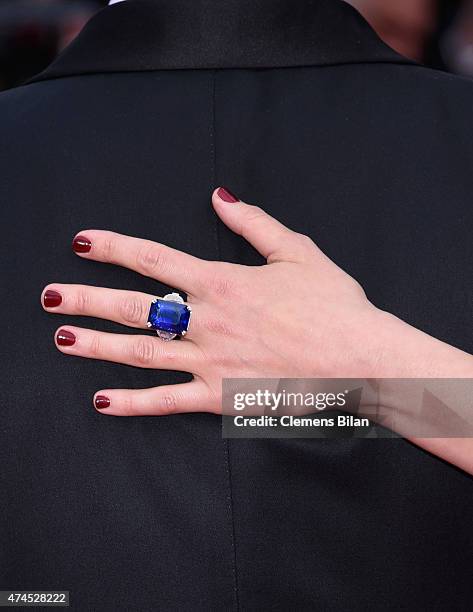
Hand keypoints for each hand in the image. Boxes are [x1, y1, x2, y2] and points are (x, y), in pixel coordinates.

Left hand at [40, 188, 453, 415]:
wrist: (359, 357)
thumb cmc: (333, 303)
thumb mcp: (297, 250)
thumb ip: (253, 222)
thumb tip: (219, 196)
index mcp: (221, 282)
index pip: (154, 258)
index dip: (114, 247)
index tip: (82, 242)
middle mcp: (206, 320)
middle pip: (134, 306)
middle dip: (86, 299)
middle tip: (48, 297)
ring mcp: (209, 360)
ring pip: (140, 352)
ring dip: (96, 345)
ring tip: (61, 339)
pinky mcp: (218, 395)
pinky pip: (167, 401)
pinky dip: (132, 403)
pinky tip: (101, 401)